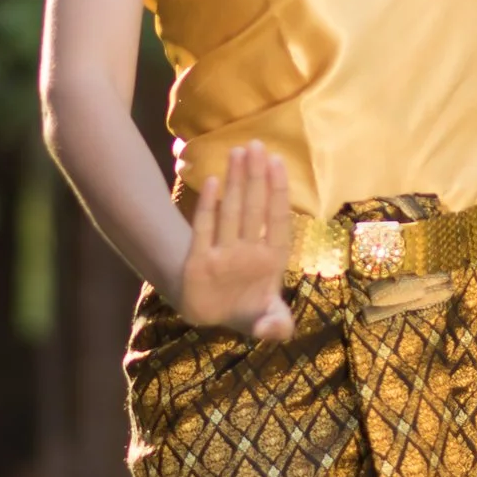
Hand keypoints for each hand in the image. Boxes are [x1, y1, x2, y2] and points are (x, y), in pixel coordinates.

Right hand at [174, 142, 293, 342]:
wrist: (213, 317)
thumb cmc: (248, 311)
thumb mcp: (266, 323)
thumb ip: (274, 326)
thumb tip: (278, 331)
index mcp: (271, 261)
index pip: (277, 220)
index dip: (277, 192)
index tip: (277, 163)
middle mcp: (248, 252)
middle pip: (254, 208)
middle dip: (256, 177)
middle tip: (257, 144)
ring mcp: (224, 254)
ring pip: (232, 212)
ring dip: (236, 183)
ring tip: (239, 151)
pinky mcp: (199, 262)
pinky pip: (204, 229)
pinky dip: (208, 206)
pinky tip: (213, 181)